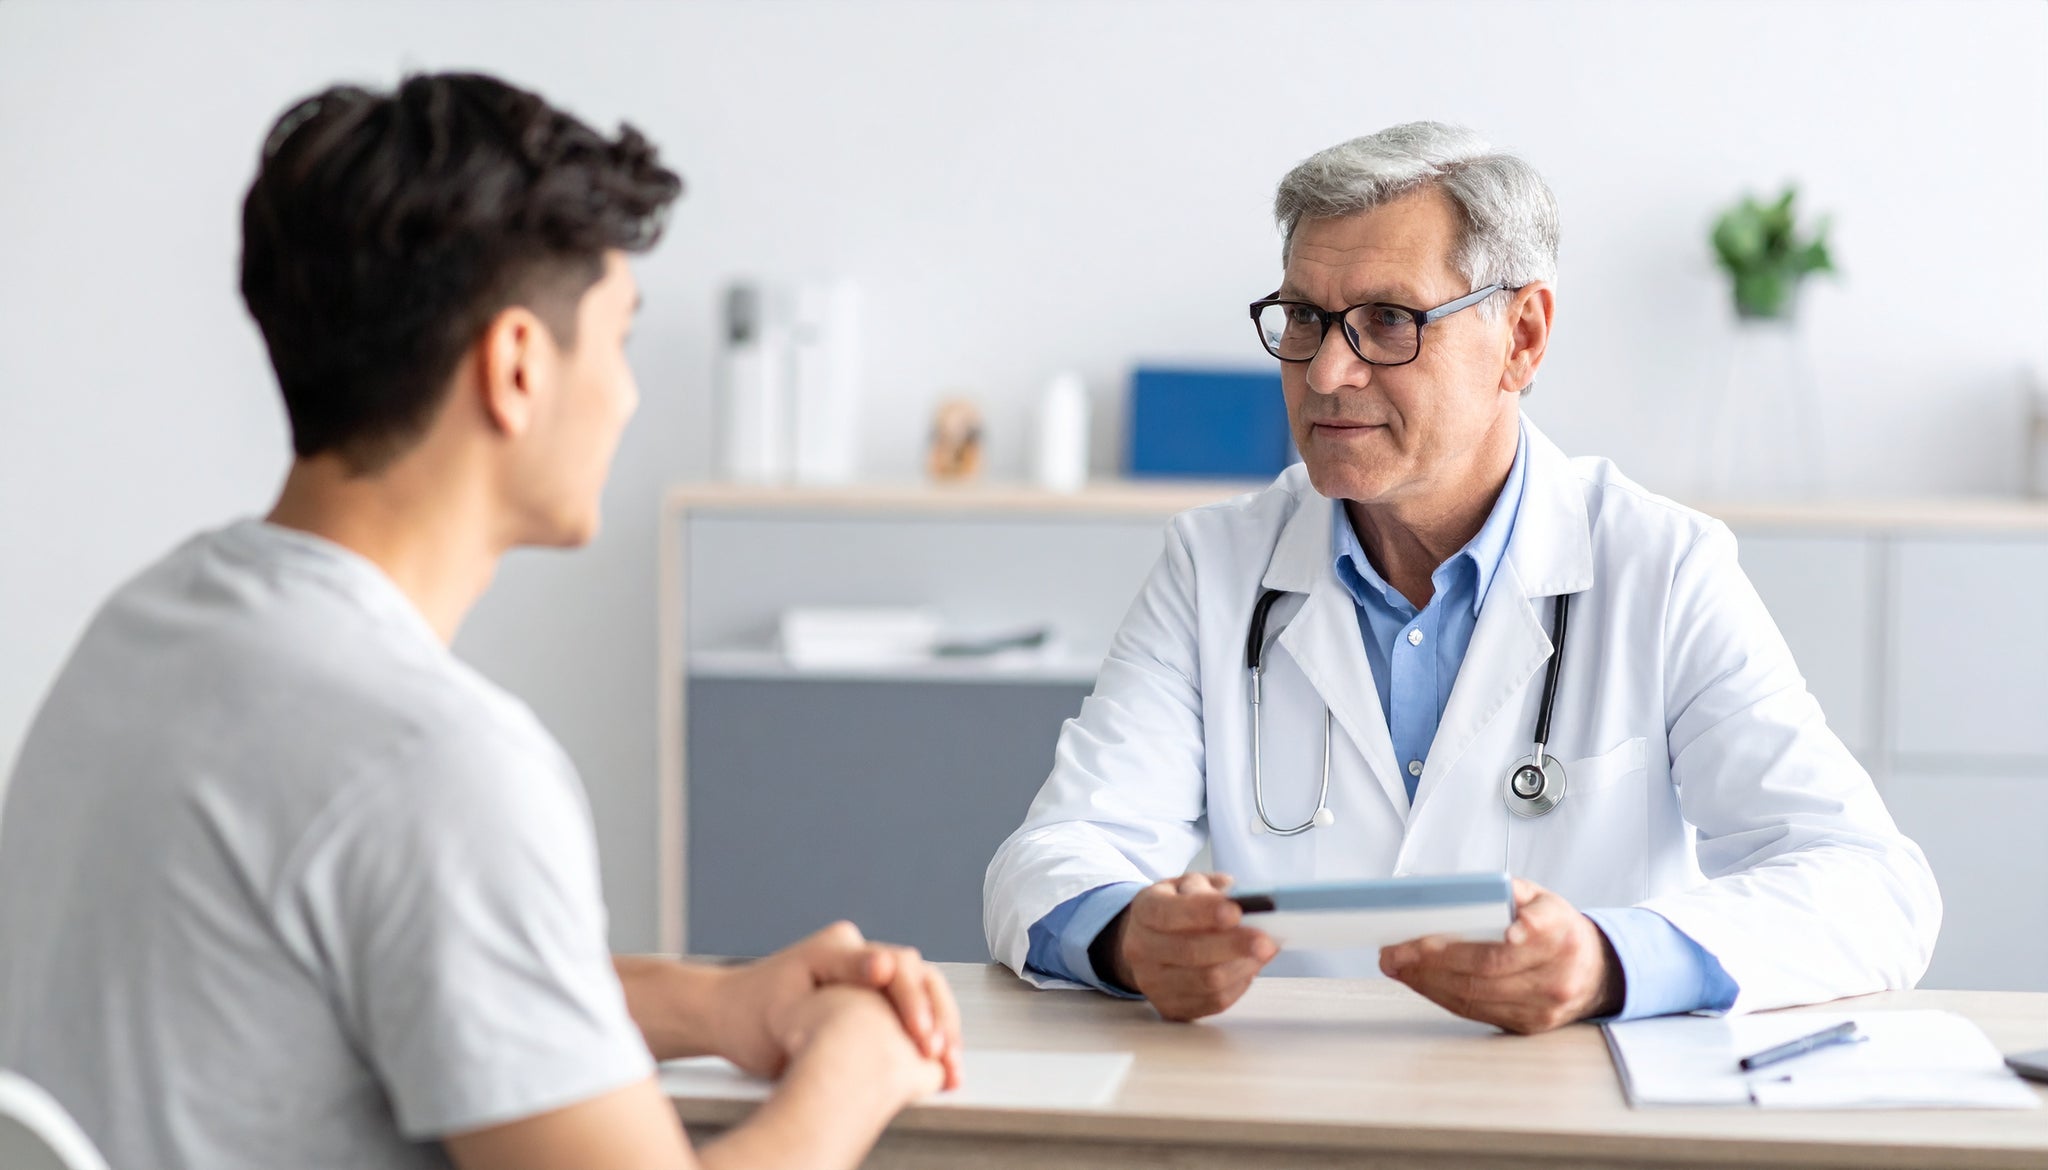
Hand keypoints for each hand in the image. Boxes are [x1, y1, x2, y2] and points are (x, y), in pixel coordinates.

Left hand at [716, 921, 962, 1087]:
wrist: (729, 1022)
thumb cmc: (748, 1016)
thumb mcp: (786, 1003)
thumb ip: (838, 979)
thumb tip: (884, 964)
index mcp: (838, 947)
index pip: (894, 965)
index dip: (913, 1000)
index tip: (921, 1032)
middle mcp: (859, 954)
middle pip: (918, 976)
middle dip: (936, 1015)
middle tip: (941, 1055)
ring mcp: (868, 975)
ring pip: (923, 992)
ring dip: (941, 1026)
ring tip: (950, 1066)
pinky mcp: (871, 998)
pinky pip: (911, 1010)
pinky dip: (928, 1034)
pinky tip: (939, 1067)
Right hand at [1105, 872, 1277, 1020]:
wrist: (1151, 942)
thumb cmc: (1179, 909)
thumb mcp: (1189, 886)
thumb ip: (1212, 890)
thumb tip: (1248, 903)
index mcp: (1144, 911)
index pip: (1169, 913)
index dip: (1204, 912)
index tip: (1236, 911)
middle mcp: (1140, 949)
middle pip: (1190, 952)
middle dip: (1234, 945)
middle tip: (1266, 940)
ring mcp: (1152, 983)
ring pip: (1206, 981)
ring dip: (1243, 966)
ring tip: (1264, 952)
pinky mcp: (1170, 1007)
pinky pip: (1214, 1002)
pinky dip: (1239, 985)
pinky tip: (1248, 967)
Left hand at [1378, 878, 1622, 1033]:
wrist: (1595, 972)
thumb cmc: (1558, 929)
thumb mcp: (1544, 899)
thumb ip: (1511, 892)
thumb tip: (1466, 894)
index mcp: (1562, 932)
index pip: (1537, 933)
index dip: (1521, 934)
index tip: (1506, 932)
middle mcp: (1557, 973)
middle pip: (1489, 969)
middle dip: (1434, 960)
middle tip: (1396, 951)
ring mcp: (1542, 1005)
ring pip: (1476, 995)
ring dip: (1427, 981)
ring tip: (1397, 965)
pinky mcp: (1527, 1025)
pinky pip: (1475, 1012)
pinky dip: (1440, 995)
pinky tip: (1419, 981)